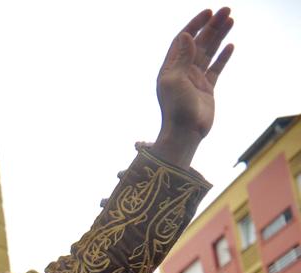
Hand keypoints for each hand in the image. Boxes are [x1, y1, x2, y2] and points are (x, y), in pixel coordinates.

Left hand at [153, 8, 233, 165]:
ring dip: (219, 36)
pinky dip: (223, 56)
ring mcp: (195, 79)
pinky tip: (230, 45)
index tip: (208, 12)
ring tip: (230, 21)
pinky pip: (216, 68)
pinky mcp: (206, 88)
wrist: (186, 132)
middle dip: (211, 26)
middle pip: (198, 43)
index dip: (195, 25)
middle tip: (226, 11)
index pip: (182, 40)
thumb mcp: (175, 80)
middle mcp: (182, 71)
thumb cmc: (176, 108)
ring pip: (209, 52)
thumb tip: (185, 35)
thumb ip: (181, 57)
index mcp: (171, 68)